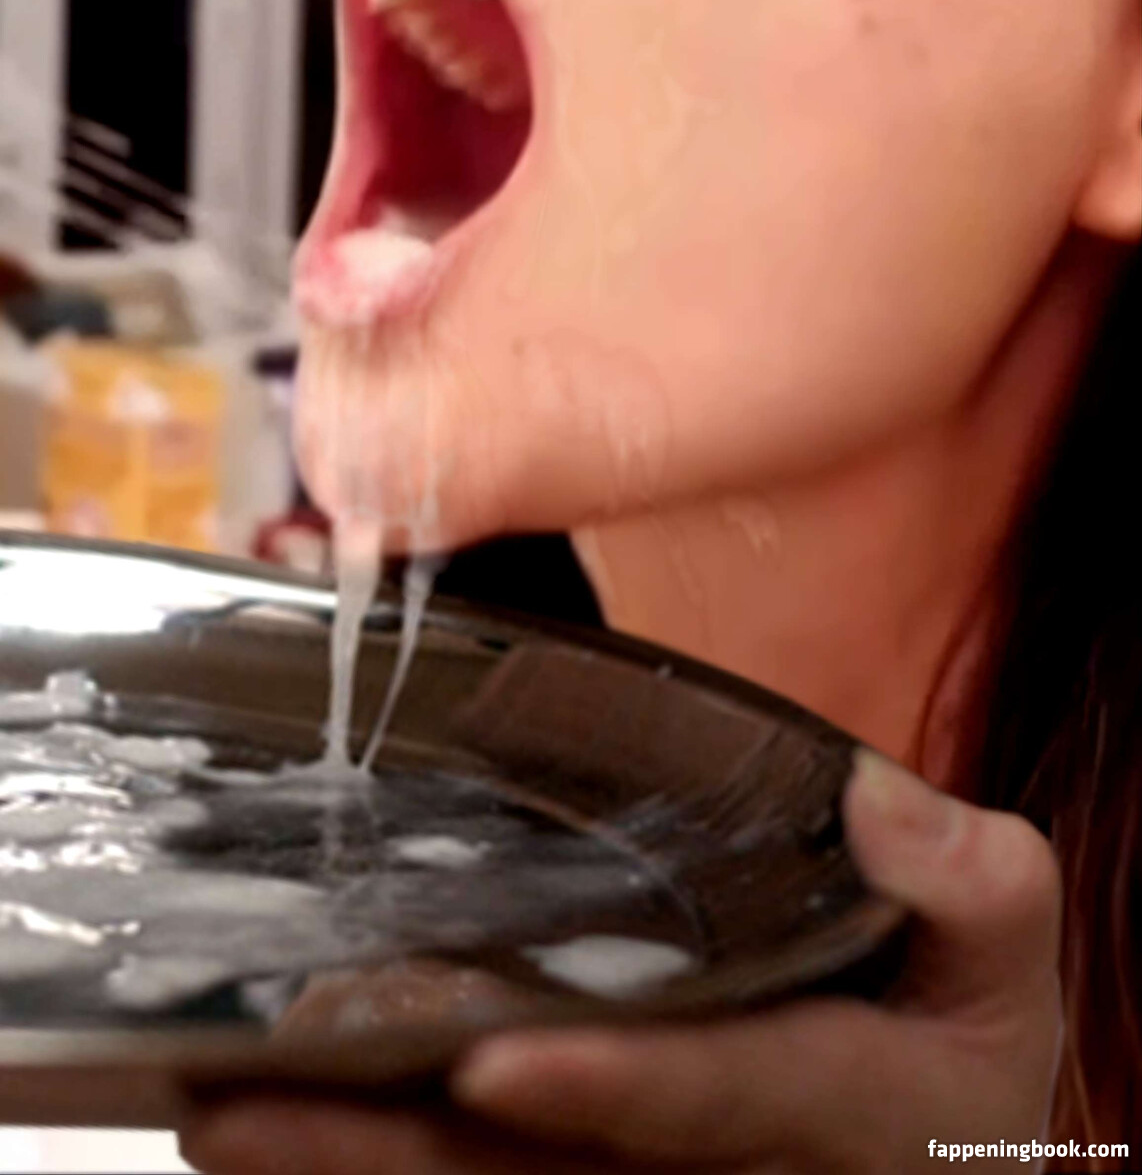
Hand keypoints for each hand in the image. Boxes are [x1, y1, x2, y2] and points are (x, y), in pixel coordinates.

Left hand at [178, 751, 1062, 1173]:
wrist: (931, 1140)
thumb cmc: (952, 1027)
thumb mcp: (1001, 951)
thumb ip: (969, 877)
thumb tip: (869, 795)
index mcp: (843, 1114)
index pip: (721, 1101)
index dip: (613, 1090)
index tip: (492, 1062)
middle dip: (395, 1153)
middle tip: (245, 1105)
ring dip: (348, 1167)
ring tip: (215, 1115)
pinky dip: (375, 1164)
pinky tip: (267, 1122)